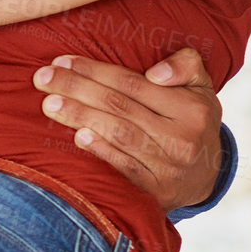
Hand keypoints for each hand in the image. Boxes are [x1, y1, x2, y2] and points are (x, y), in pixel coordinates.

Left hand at [33, 47, 222, 211]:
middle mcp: (181, 138)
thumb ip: (186, 66)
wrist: (207, 176)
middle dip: (77, 89)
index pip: (133, 83)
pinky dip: (101, 151)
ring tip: (50, 104)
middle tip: (43, 78)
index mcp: (191, 108)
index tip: (63, 61)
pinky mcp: (157, 190)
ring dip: (80, 117)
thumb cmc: (193, 122)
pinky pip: (125, 167)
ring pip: (119, 134)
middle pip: (119, 107)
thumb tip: (155, 72)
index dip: (95, 70)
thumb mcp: (201, 88)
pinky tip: (78, 137)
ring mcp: (169, 166)